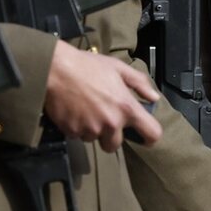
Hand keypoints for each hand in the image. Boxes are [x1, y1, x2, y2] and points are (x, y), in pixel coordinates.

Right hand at [46, 43, 161, 150]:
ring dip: (92, 129)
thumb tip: (153, 98)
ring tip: (85, 109)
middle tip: (103, 118)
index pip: (151, 134)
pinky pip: (78, 135)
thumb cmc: (88, 66)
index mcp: (126, 108)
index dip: (149, 137)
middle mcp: (110, 123)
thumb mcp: (118, 68)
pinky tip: (73, 110)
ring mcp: (90, 129)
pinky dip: (77, 126)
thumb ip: (139, 83)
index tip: (144, 136)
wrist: (56, 69)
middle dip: (111, 135)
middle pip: (116, 145)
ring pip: (95, 139)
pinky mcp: (72, 131)